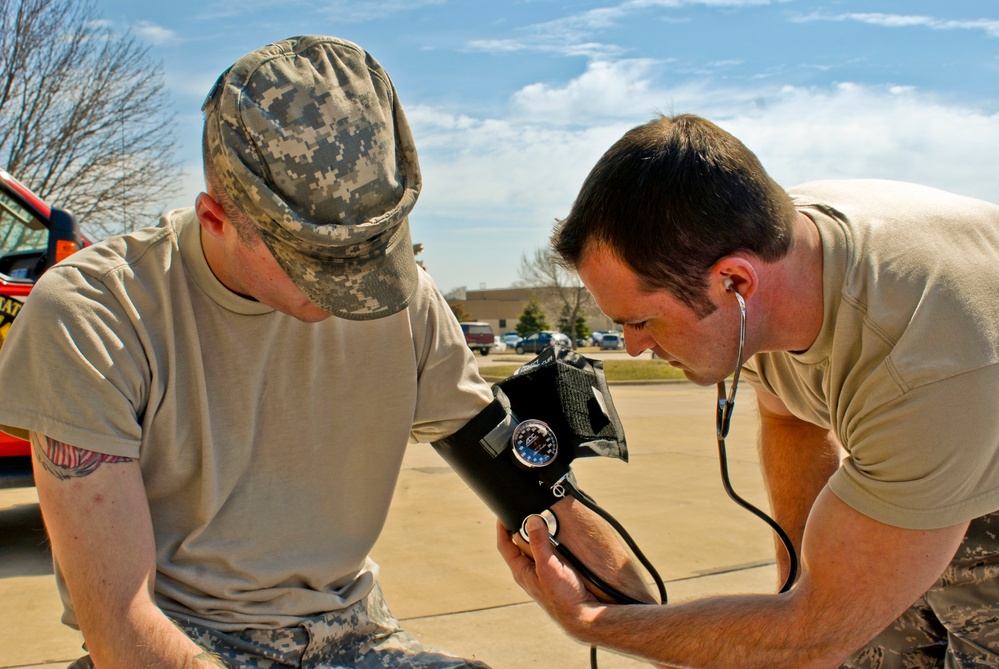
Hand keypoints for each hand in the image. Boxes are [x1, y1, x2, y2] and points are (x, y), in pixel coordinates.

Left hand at [496, 516, 603, 639]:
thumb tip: (531, 521)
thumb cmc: (563, 596)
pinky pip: (546, 557)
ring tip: (543, 524)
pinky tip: (558, 543)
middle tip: (527, 515)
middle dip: (521, 530)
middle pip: (518, 547)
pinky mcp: (553, 577)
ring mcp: (540, 576)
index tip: (502, 514)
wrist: (582, 615)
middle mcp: (528, 573)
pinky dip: (548, 546)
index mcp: (521, 571)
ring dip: (537, 538)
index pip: (505, 546)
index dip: (501, 529)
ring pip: (534, 552)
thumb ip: (539, 544)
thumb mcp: (548, 566)